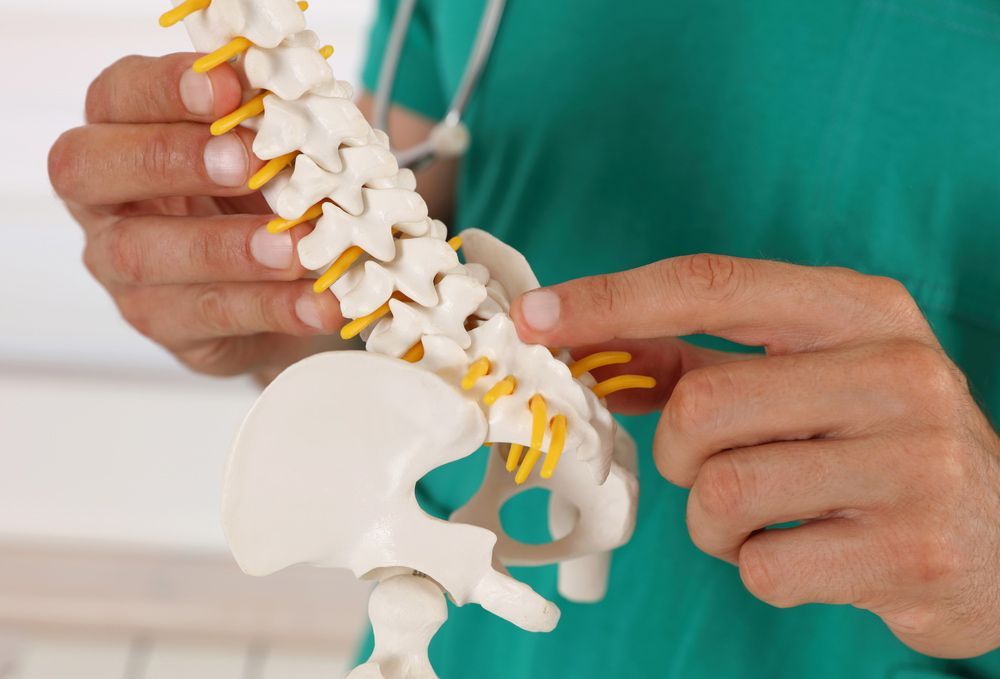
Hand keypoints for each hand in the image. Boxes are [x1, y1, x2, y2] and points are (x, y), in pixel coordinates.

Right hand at [49, 54, 343, 378]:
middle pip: (92, 170)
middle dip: (172, 159)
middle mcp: (104, 200)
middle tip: (247, 162)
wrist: (283, 291)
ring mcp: (123, 270)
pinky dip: (271, 308)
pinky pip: (209, 317)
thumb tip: (309, 97)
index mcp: (120, 132)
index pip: (117, 96)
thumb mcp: (271, 151)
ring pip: (146, 255)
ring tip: (293, 248)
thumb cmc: (265, 197)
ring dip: (226, 248)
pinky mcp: (165, 326)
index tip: (226, 87)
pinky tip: (319, 302)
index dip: (164, 88)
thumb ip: (270, 122)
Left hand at [512, 254, 999, 657]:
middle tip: (716, 466)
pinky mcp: (912, 551)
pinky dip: (753, 568)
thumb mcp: (805, 378)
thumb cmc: (876, 444)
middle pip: (703, 405)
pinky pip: (761, 567)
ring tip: (766, 515)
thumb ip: (695, 358)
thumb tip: (586, 348)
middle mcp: (899, 373)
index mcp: (863, 310)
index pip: (711, 285)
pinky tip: (803, 553)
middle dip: (681, 453)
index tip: (536, 320)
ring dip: (713, 519)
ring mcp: (915, 463)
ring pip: (723, 491)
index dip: (611, 301)